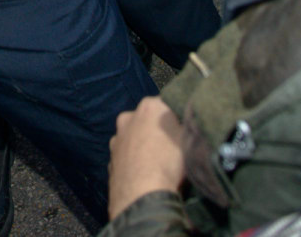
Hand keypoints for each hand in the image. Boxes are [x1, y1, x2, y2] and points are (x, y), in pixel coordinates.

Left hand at [108, 97, 184, 219]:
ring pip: (134, 139)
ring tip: (158, 165)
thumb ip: (187, 123)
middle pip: (147, 121)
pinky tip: (144, 176)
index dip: (176, 118)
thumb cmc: (169, 162)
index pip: (166, 104)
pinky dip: (134, 164)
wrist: (142, 195)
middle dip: (156, 131)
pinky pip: (126, 158)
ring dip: (143, 148)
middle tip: (172, 149)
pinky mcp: (110, 161)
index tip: (184, 131)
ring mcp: (116, 139)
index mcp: (149, 106)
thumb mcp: (189, 137)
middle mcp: (128, 117)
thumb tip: (187, 118)